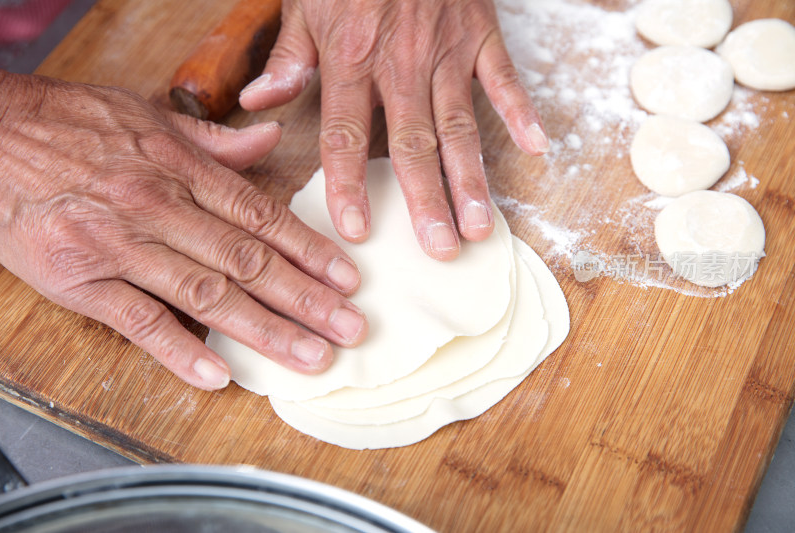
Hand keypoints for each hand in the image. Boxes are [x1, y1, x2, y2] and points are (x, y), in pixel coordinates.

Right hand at [0, 70, 366, 389]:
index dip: (310, 250)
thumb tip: (270, 140)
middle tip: (350, 329)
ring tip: (311, 357)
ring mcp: (120, 247)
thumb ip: (214, 141)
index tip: (347, 279)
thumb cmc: (72, 126)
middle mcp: (159, 207)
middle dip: (306, 300)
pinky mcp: (80, 280)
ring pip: (207, 296)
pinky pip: (138, 321)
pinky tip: (220, 375)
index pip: (261, 217)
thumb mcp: (147, 116)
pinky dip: (180, 351)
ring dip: (265, 331)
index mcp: (180, 168)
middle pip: (247, 262)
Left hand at [239, 0, 547, 260]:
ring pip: (460, 125)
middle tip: (439, 250)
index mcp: (350, 60)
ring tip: (479, 226)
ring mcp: (445, 51)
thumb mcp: (304, 3)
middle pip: (413, 144)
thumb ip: (288, 59)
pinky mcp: (480, 34)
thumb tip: (260, 103)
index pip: (346, 135)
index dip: (349, 184)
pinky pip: (504, 78)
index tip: (356, 230)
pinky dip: (522, 112)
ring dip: (471, 178)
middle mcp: (400, 64)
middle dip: (426, 201)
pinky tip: (537, 149)